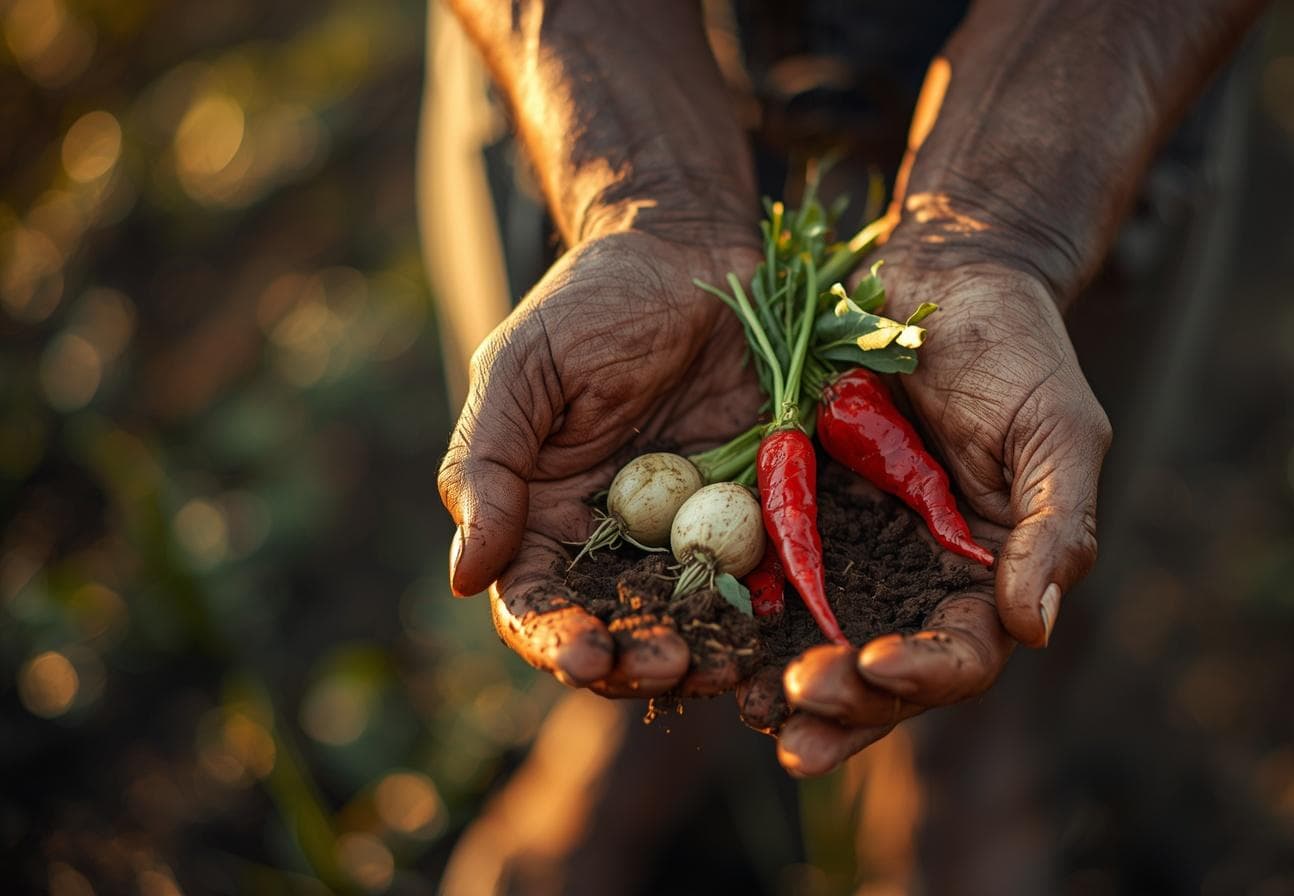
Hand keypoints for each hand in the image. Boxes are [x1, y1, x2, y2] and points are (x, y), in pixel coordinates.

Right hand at [438, 231, 763, 697]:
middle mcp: (613, 541)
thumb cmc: (591, 303)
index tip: (587, 657)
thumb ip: (487, 468)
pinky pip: (763, 574)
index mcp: (542, 517)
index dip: (557, 640)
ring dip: (707, 653)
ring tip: (729, 667)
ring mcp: (690, 533)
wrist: (694, 252)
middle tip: (673, 666)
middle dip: (640, 662)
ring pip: (693, 619)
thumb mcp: (522, 370)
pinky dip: (769, 609)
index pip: (537, 604)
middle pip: (619, 629)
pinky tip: (780, 626)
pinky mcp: (758, 512)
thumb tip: (465, 578)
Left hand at [738, 257, 1111, 774]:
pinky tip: (714, 646)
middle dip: (847, 701)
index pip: (965, 654)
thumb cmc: (1018, 347)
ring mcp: (858, 555)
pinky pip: (771, 582)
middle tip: (796, 707)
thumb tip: (1034, 629)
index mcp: (990, 577)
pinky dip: (746, 622)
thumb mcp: (1056, 430)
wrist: (945, 271)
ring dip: (793, 689)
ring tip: (748, 709)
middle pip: (888, 675)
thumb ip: (1056, 527)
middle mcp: (921, 582)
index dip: (927, 672)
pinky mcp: (799, 520)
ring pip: (825, 646)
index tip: (879, 663)